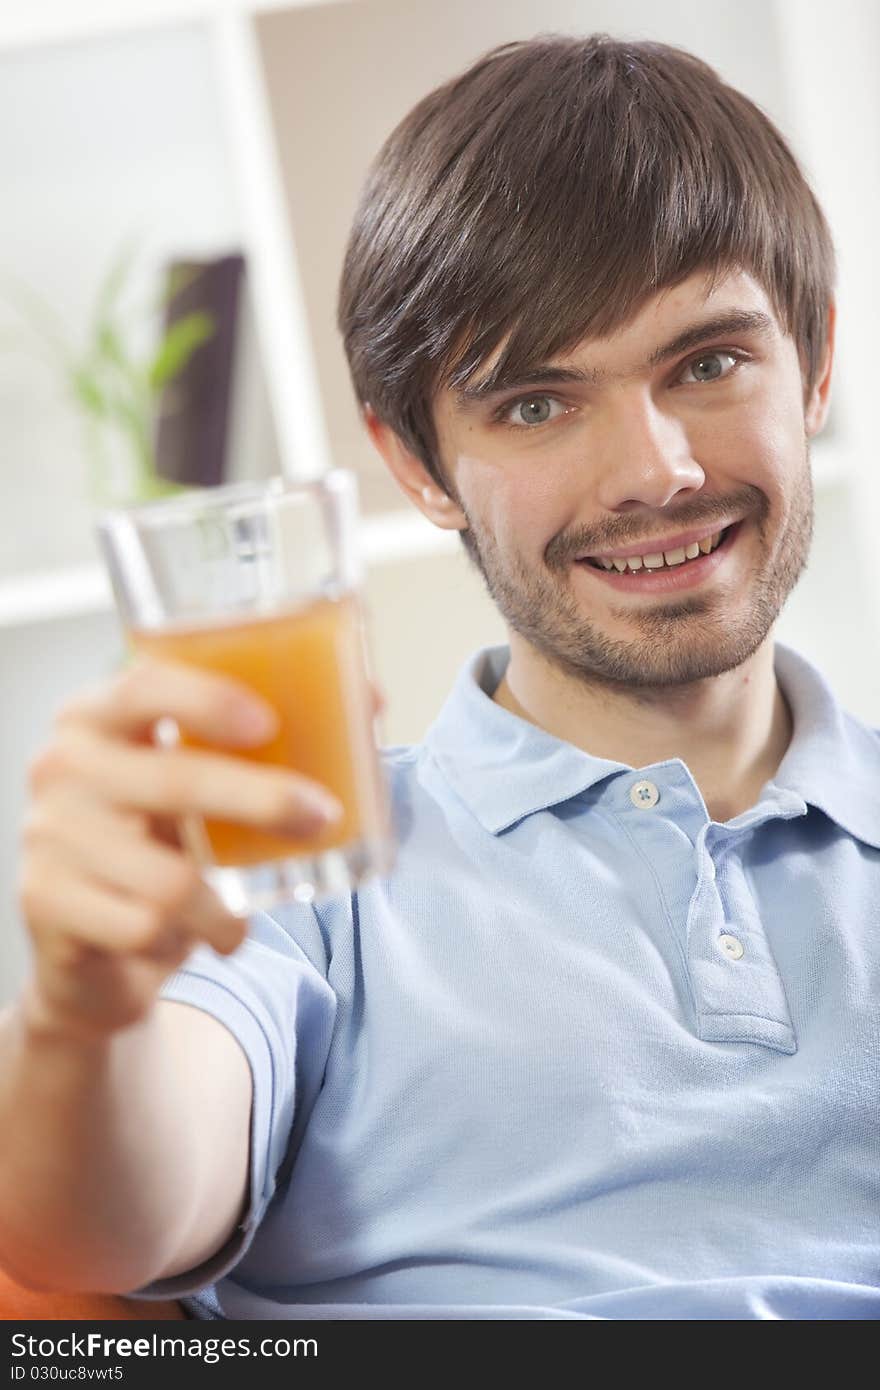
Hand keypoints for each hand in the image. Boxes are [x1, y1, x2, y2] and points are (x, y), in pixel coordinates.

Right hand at [17, 659, 376, 1040]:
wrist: (91, 952)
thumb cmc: (159, 847)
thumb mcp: (200, 791)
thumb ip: (263, 746)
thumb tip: (371, 698)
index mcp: (97, 716)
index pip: (147, 686)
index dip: (211, 699)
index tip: (270, 722)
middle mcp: (63, 766)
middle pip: (177, 780)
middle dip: (263, 800)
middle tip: (321, 817)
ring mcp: (47, 836)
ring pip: (170, 879)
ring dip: (224, 909)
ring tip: (237, 920)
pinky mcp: (45, 902)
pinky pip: (143, 928)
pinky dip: (187, 941)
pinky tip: (188, 941)